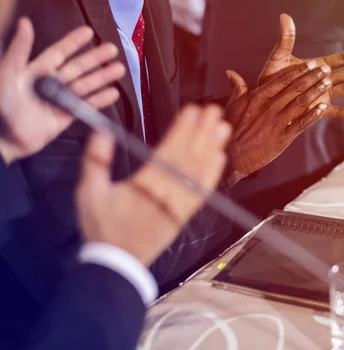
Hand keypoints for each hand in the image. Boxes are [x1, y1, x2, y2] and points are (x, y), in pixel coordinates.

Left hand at [0, 18, 124, 163]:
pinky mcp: (66, 116)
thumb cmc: (3, 105)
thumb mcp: (8, 74)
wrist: (7, 138)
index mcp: (36, 70)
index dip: (73, 42)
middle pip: (78, 67)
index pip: (59, 51)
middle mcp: (51, 83)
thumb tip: (24, 23)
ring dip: (102, 77)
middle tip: (112, 49)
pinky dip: (100, 100)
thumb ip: (19, 49)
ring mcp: (60, 99)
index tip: (88, 32)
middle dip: (96, 58)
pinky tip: (112, 93)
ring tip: (118, 69)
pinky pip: (86, 105)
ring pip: (86, 84)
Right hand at [77, 105, 230, 266]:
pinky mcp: (184, 215)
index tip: (193, 110)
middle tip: (214, 111)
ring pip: (199, 172)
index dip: (182, 129)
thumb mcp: (89, 192)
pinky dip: (212, 176)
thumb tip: (102, 131)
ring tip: (223, 128)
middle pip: (189, 157)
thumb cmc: (102, 227)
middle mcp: (166, 193)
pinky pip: (202, 194)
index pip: (168, 151)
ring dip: (212, 148)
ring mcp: (178, 205)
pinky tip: (220, 159)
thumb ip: (96, 160)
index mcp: (144, 185)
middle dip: (202, 132)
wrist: (116, 264)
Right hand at [225, 62, 330, 185]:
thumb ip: (237, 88)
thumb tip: (230, 72)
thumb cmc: (232, 130)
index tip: (311, 64)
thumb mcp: (232, 106)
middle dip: (312, 77)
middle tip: (326, 69)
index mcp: (258, 97)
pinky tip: (324, 107)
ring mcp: (277, 123)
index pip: (282, 80)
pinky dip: (313, 115)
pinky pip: (301, 124)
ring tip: (327, 82)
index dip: (299, 71)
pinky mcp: (283, 138)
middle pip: (295, 88)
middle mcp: (269, 108)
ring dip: (316, 92)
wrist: (233, 157)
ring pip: (301, 103)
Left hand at [258, 14, 343, 118]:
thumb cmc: (269, 79)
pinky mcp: (316, 110)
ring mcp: (321, 95)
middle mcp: (322, 81)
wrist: (262, 101)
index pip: (341, 59)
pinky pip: (336, 112)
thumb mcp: (278, 58)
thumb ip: (285, 40)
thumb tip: (284, 17)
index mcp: (316, 67)